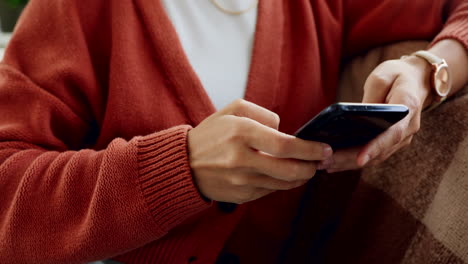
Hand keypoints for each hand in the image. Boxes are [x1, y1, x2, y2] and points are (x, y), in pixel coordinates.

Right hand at [188, 99, 332, 203]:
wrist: (184, 164)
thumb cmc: (211, 134)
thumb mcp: (232, 110)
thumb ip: (263, 113)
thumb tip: (284, 130)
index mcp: (241, 133)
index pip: (285, 145)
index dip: (310, 149)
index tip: (324, 149)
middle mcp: (241, 159)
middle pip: (289, 169)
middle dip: (312, 166)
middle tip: (321, 161)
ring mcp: (241, 181)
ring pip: (283, 183)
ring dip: (301, 177)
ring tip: (308, 169)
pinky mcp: (240, 196)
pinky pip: (270, 191)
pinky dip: (283, 184)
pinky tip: (286, 176)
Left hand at [318, 56, 431, 172]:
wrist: (418, 79)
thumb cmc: (397, 74)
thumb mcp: (382, 76)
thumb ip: (371, 96)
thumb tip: (356, 116)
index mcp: (408, 107)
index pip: (393, 133)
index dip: (375, 147)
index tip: (360, 159)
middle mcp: (408, 128)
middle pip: (380, 151)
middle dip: (352, 159)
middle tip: (326, 163)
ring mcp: (402, 137)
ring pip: (376, 157)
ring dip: (350, 163)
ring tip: (325, 165)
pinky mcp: (393, 142)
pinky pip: (374, 155)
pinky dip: (354, 160)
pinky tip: (334, 163)